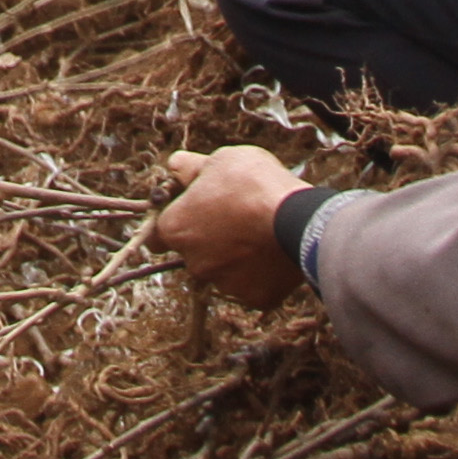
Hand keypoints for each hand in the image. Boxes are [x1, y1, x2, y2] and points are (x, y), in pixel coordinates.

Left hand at [152, 147, 309, 307]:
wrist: (299, 220)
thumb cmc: (254, 185)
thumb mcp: (220, 160)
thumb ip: (190, 168)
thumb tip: (174, 167)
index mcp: (176, 229)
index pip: (158, 234)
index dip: (175, 221)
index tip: (194, 212)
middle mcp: (194, 263)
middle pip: (194, 253)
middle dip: (209, 239)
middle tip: (235, 216)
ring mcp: (225, 284)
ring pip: (224, 270)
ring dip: (235, 256)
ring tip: (260, 232)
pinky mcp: (255, 298)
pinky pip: (253, 284)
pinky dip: (260, 273)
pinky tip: (274, 251)